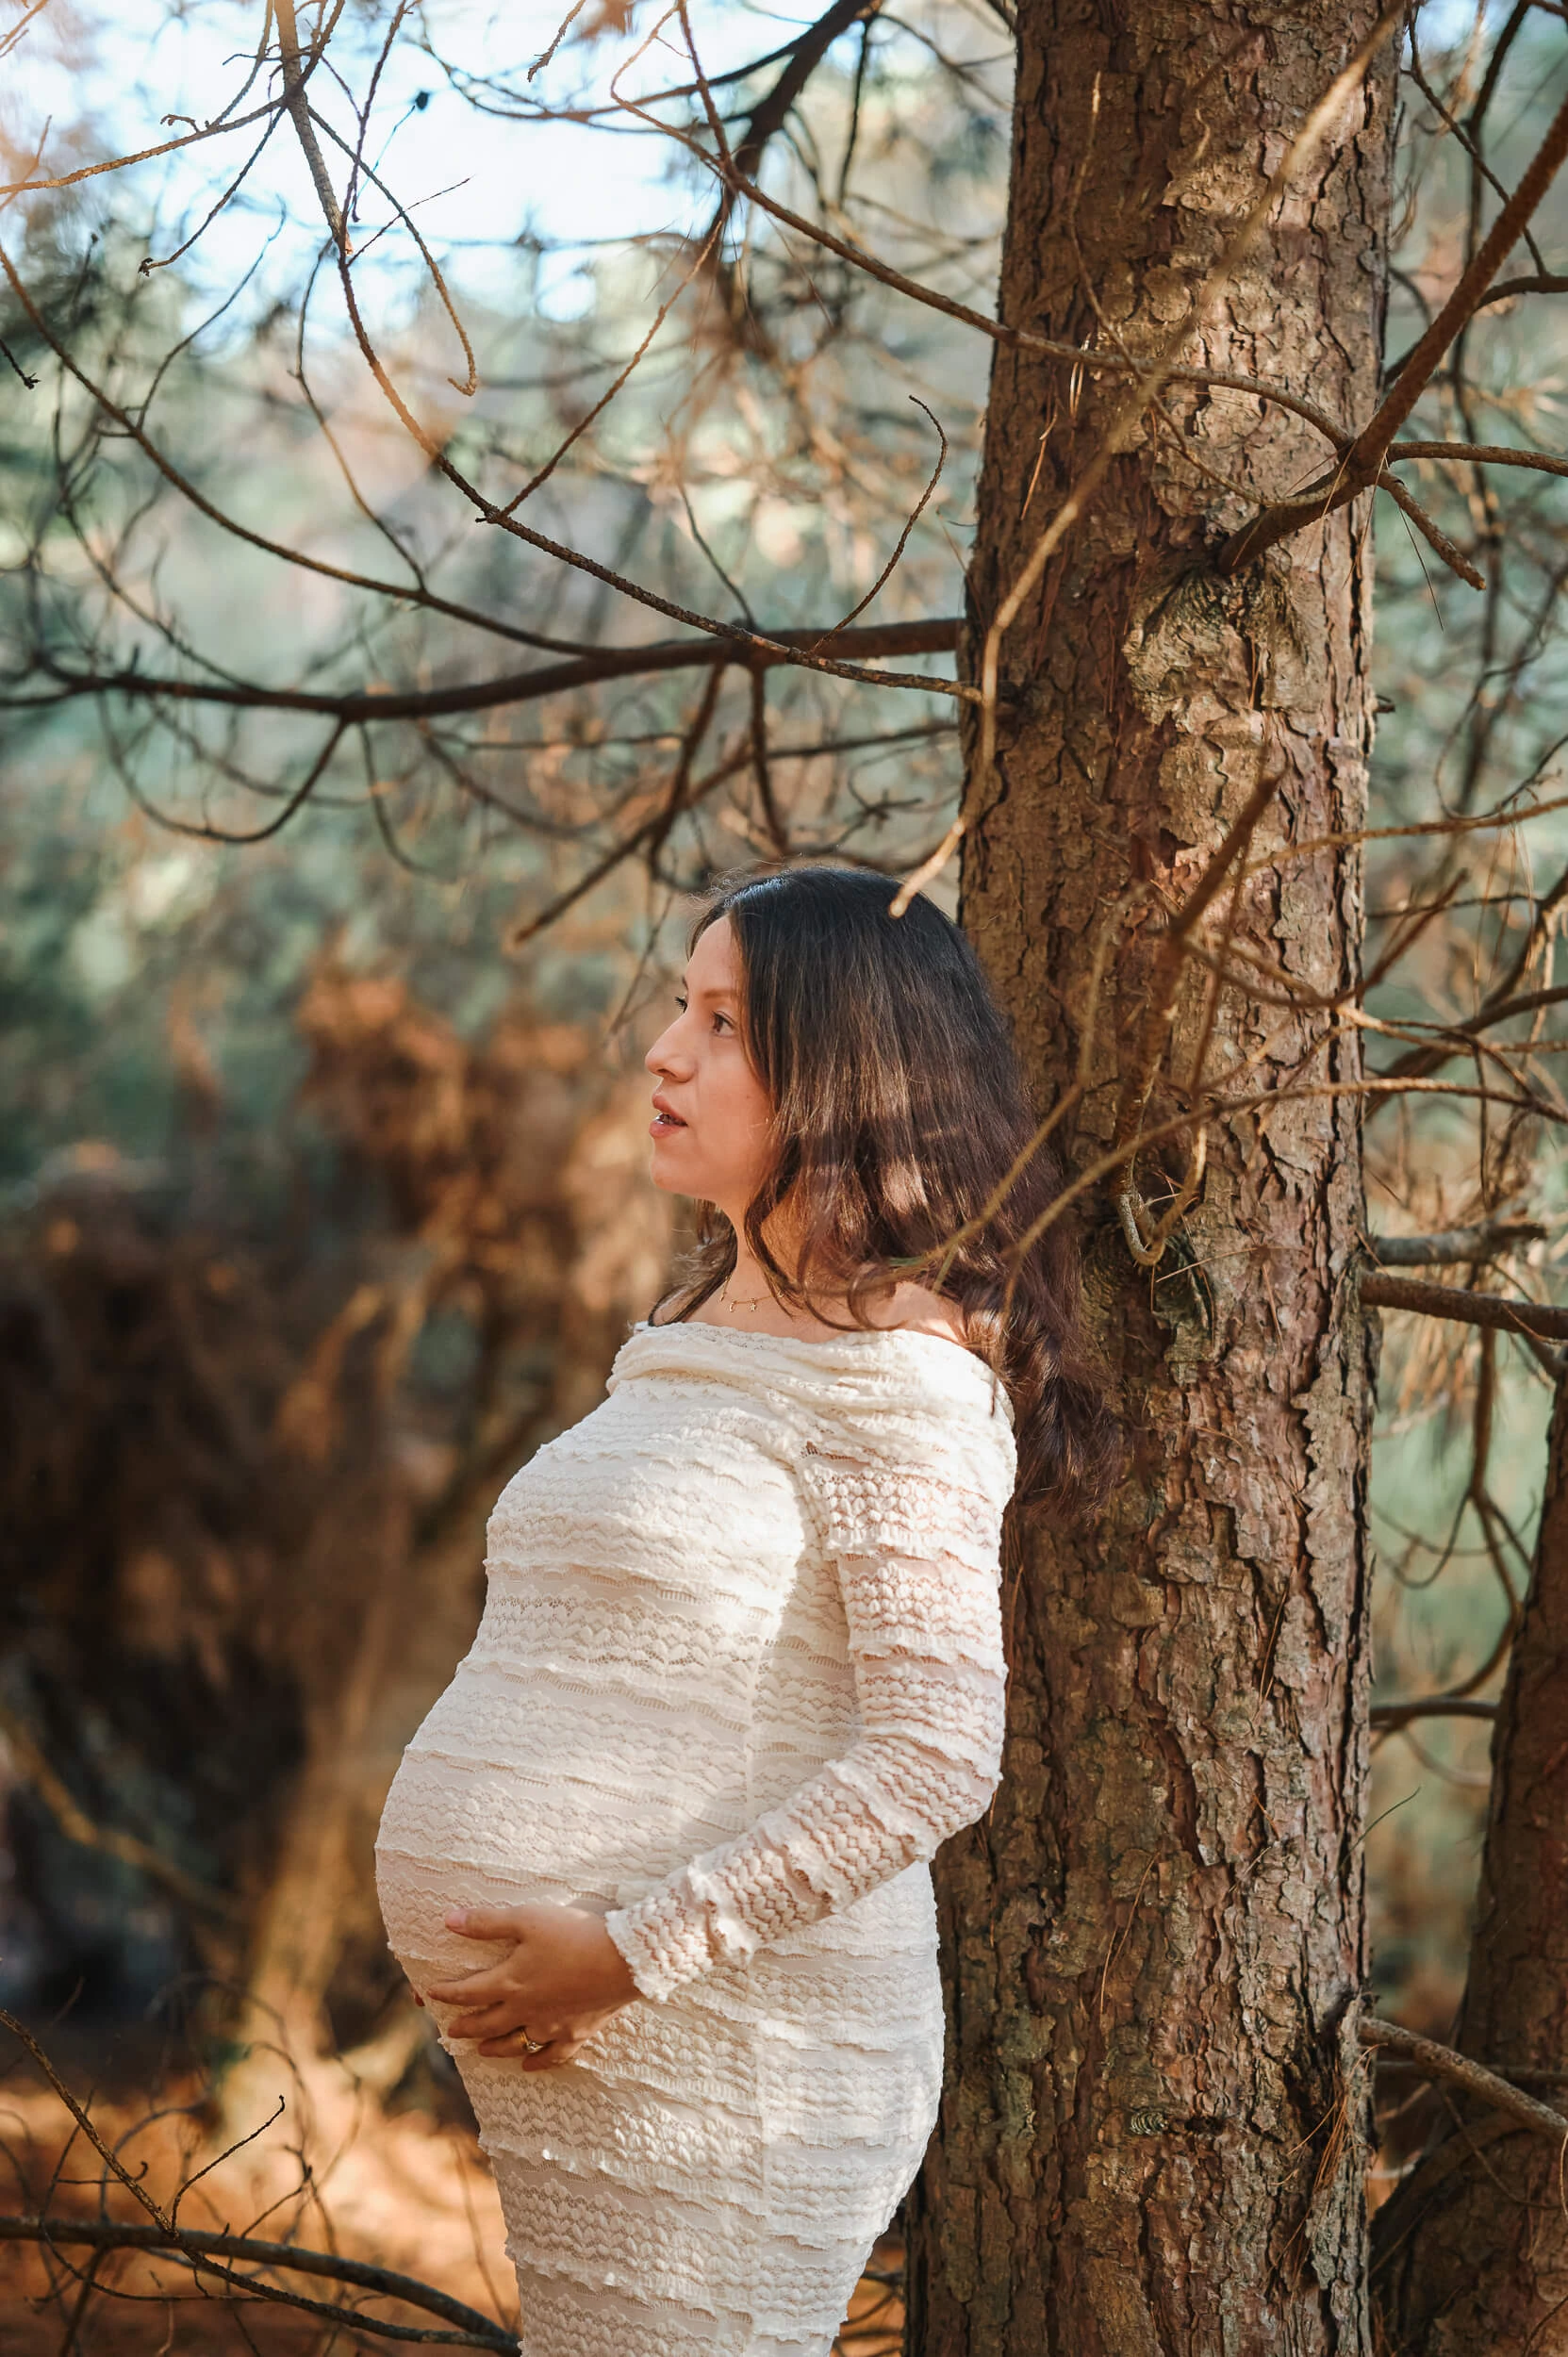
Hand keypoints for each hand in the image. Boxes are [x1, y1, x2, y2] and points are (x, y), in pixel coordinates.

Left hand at [423, 1904, 639, 2069]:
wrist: (622, 1960)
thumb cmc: (573, 1935)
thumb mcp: (527, 1918)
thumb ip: (487, 1923)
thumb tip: (449, 1921)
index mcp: (510, 1981)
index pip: (468, 1991)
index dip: (447, 1993)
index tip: (432, 1994)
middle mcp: (525, 2009)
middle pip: (487, 2022)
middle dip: (466, 2026)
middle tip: (451, 2030)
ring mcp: (551, 2025)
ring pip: (514, 2042)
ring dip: (494, 2046)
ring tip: (481, 2049)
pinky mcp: (576, 2033)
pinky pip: (552, 2055)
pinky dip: (537, 2061)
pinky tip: (528, 2064)